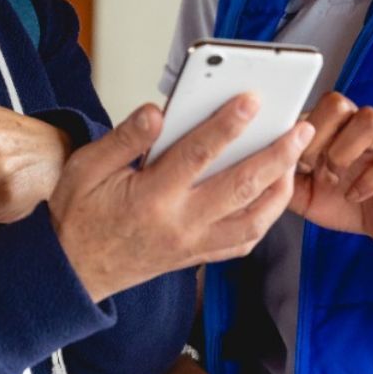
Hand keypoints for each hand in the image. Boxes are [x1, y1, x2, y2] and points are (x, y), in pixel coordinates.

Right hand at [50, 97, 308, 302]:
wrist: (71, 273)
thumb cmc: (78, 215)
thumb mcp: (85, 168)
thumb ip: (123, 139)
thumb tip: (155, 112)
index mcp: (150, 198)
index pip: (197, 155)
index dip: (227, 125)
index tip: (252, 99)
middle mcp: (179, 224)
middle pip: (240, 187)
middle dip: (276, 155)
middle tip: (300, 128)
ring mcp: (192, 245)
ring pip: (252, 220)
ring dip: (280, 189)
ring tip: (294, 157)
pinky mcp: (197, 257)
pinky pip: (242, 242)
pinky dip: (265, 218)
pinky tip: (274, 194)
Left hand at [288, 95, 372, 266]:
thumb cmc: (347, 203)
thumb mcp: (304, 194)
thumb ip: (283, 177)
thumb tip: (256, 164)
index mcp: (333, 131)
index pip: (310, 105)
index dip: (295, 129)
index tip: (289, 160)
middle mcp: (358, 131)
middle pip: (338, 102)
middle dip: (317, 136)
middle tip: (311, 168)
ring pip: (370, 120)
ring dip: (344, 152)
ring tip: (334, 179)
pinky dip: (371, 180)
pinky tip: (355, 196)